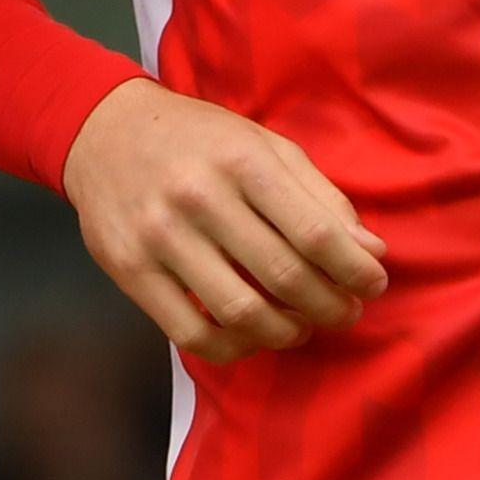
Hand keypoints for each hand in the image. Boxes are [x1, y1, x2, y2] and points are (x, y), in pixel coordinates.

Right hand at [64, 79, 384, 363]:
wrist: (105, 132)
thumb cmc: (200, 141)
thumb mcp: (265, 146)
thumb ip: (320, 197)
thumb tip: (371, 252)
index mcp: (243, 161)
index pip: (315, 232)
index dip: (354, 269)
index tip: (374, 284)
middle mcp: (200, 198)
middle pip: (284, 276)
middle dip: (329, 306)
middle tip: (344, 311)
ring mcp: (160, 237)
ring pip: (241, 313)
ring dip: (286, 333)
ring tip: (302, 326)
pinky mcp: (130, 271)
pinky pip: (191, 335)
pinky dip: (234, 348)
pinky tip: (252, 335)